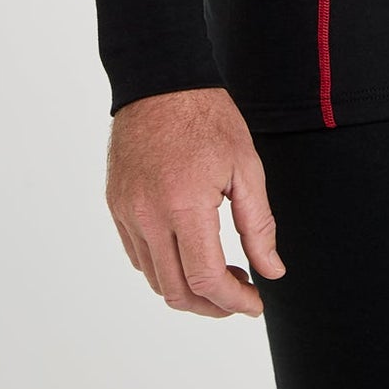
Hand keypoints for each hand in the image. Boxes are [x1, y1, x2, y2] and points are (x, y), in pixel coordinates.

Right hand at [105, 86, 286, 315]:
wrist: (160, 83)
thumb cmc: (208, 119)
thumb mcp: (246, 166)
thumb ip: (259, 225)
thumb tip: (271, 271)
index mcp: (184, 206)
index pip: (206, 279)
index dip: (233, 302)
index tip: (254, 303)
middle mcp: (148, 216)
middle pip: (176, 291)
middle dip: (212, 305)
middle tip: (239, 295)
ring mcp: (127, 213)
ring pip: (154, 279)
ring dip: (188, 289)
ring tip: (219, 272)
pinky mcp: (117, 206)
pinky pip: (138, 255)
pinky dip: (164, 267)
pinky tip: (189, 251)